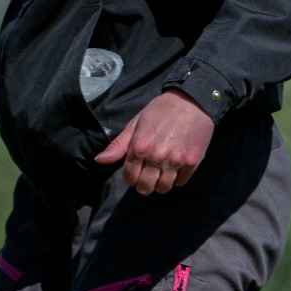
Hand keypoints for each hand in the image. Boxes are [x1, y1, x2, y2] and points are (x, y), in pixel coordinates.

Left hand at [94, 90, 215, 194]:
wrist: (191, 101)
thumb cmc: (160, 111)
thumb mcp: (135, 124)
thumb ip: (118, 146)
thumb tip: (99, 160)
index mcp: (139, 147)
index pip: (129, 178)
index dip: (131, 178)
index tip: (135, 172)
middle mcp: (156, 156)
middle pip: (145, 188)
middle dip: (144, 185)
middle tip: (148, 176)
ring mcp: (175, 160)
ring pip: (163, 188)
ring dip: (160, 184)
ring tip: (161, 172)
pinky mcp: (192, 162)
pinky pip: (180, 182)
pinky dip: (176, 178)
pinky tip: (175, 166)